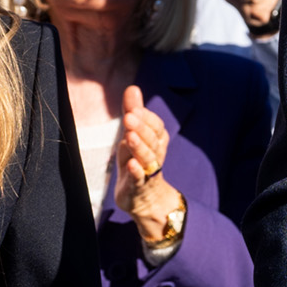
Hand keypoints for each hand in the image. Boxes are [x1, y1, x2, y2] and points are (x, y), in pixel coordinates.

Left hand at [113, 87, 182, 245]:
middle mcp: (156, 155)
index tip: (133, 107)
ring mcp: (149, 172)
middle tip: (129, 116)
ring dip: (139, 146)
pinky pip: (140, 179)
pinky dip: (137, 172)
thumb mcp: (134, 136)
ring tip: (129, 135)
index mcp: (157, 142)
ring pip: (148, 158)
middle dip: (142, 128)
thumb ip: (134, 112)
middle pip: (153, 141)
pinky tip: (131, 164)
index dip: (147, 118)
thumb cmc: (137, 162)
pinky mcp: (139, 187)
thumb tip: (133, 87)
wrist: (144, 199)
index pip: (156, 127)